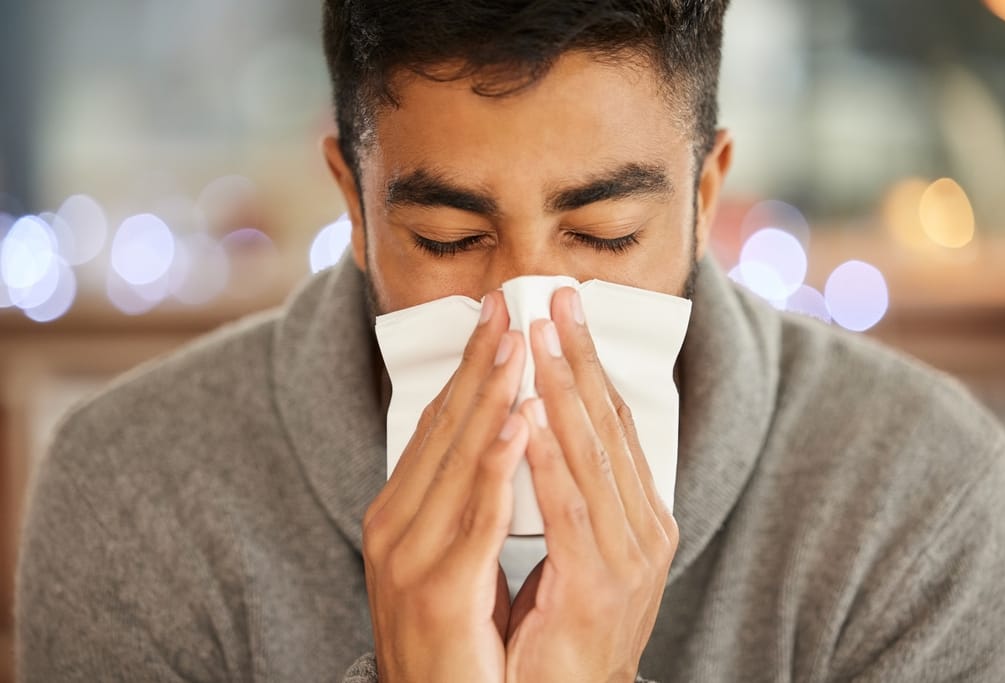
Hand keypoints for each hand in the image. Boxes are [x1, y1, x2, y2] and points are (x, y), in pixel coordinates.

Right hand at [362, 292, 526, 682]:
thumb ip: (464, 502)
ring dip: (491, 396)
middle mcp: (394, 526)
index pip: (436, 426)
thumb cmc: (453, 639)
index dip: (468, 369)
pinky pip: (476, 516)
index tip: (495, 319)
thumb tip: (499, 443)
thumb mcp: (450, 558)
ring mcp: (409, 557)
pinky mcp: (439, 591)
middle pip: (443, 428)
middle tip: (508, 306)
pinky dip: (497, 465)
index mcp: (397, 513)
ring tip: (519, 344)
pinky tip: (520, 423)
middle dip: (480, 363)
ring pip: (458, 458)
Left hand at [505, 287, 678, 682]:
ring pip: (595, 456)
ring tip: (541, 337)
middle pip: (612, 426)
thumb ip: (574, 491)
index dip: (591, 365)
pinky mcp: (599, 586)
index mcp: (643, 515)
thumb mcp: (580, 547)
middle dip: (581, 358)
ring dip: (565, 391)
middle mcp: (647, 529)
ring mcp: (630, 557)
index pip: (618, 424)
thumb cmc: (562, 626)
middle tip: (556, 299)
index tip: (565, 314)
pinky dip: (550, 459)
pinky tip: (530, 416)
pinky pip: (571, 510)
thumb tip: (549, 424)